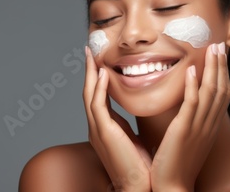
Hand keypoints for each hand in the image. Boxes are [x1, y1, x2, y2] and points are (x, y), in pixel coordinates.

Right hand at [83, 46, 151, 191]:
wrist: (139, 187)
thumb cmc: (141, 166)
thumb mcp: (133, 138)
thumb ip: (130, 123)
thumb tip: (140, 109)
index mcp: (104, 127)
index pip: (97, 96)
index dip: (96, 78)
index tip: (99, 61)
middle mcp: (96, 127)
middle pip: (88, 92)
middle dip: (88, 71)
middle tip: (89, 51)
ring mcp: (97, 130)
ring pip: (89, 95)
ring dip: (89, 73)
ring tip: (91, 55)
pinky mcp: (104, 133)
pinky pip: (98, 105)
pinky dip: (98, 88)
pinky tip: (102, 74)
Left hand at [151, 42, 229, 190]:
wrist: (172, 185)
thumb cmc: (176, 163)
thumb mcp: (189, 139)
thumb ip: (190, 121)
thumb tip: (187, 108)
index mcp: (210, 126)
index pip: (222, 95)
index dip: (222, 74)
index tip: (220, 56)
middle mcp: (209, 124)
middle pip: (221, 89)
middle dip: (221, 66)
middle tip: (219, 45)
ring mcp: (198, 127)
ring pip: (210, 92)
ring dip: (212, 69)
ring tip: (211, 49)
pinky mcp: (184, 130)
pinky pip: (191, 104)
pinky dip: (193, 85)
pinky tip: (191, 70)